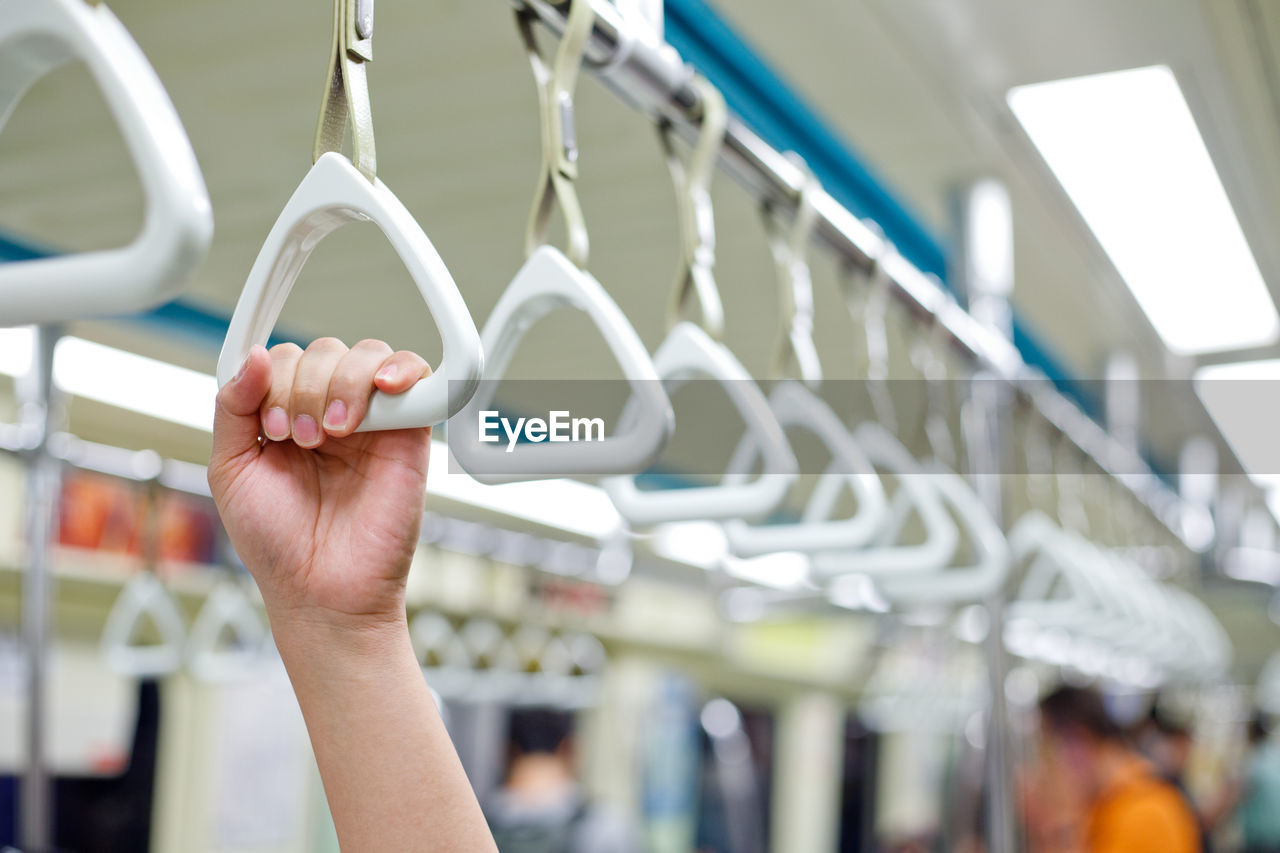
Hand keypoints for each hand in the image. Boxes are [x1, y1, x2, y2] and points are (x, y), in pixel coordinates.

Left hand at [208, 339, 433, 627]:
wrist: (323, 588)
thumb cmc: (278, 542)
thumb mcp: (231, 469)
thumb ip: (232, 407)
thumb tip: (256, 356)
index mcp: (287, 416)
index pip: (284, 359)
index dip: (273, 381)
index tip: (270, 428)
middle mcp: (330, 412)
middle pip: (324, 352)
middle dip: (305, 388)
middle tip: (302, 438)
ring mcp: (373, 421)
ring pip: (366, 355)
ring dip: (342, 385)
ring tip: (333, 433)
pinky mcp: (411, 432)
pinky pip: (417, 374)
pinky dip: (401, 369)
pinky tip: (382, 391)